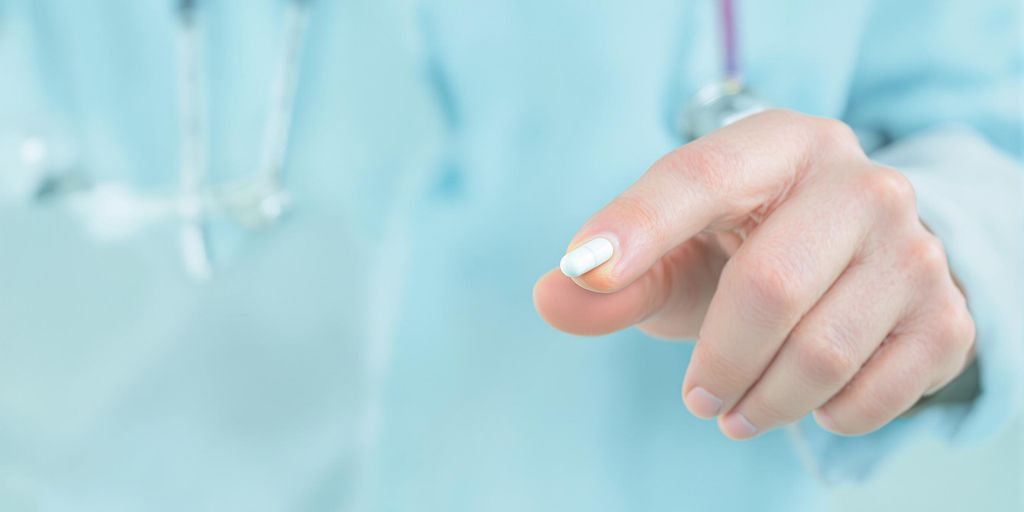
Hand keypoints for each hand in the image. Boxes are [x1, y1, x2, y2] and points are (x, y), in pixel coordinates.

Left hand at [533, 110, 974, 438]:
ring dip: (762, 402)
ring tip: (735, 408)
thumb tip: (551, 297)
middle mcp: (861, 185)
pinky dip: (824, 416)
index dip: (639, 225)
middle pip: (770, 287)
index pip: (702, 176)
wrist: (852, 266)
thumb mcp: (678, 254)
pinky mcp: (945, 317)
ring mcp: (915, 250)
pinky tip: (806, 399)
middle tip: (695, 397)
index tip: (584, 272)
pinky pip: (873, 395)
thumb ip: (616, 279)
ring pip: (822, 353)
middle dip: (716, 361)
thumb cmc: (744, 250)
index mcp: (782, 145)